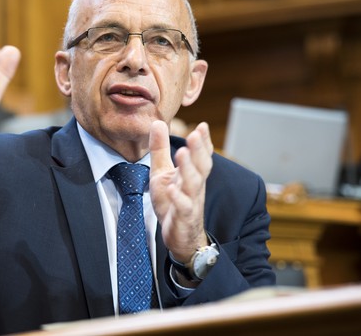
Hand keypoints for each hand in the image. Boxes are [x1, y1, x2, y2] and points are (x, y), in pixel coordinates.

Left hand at [149, 120, 213, 262]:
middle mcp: (194, 186)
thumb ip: (160, 149)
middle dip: (199, 150)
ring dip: (188, 168)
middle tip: (195, 134)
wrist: (181, 237)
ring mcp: (190, 202)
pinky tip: (171, 188)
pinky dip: (178, 197)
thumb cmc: (173, 202)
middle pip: (200, 166)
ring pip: (193, 184)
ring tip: (182, 153)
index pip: (201, 156)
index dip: (203, 142)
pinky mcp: (183, 217)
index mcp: (192, 174)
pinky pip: (183, 207)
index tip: (202, 125)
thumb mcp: (162, 171)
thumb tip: (158, 122)